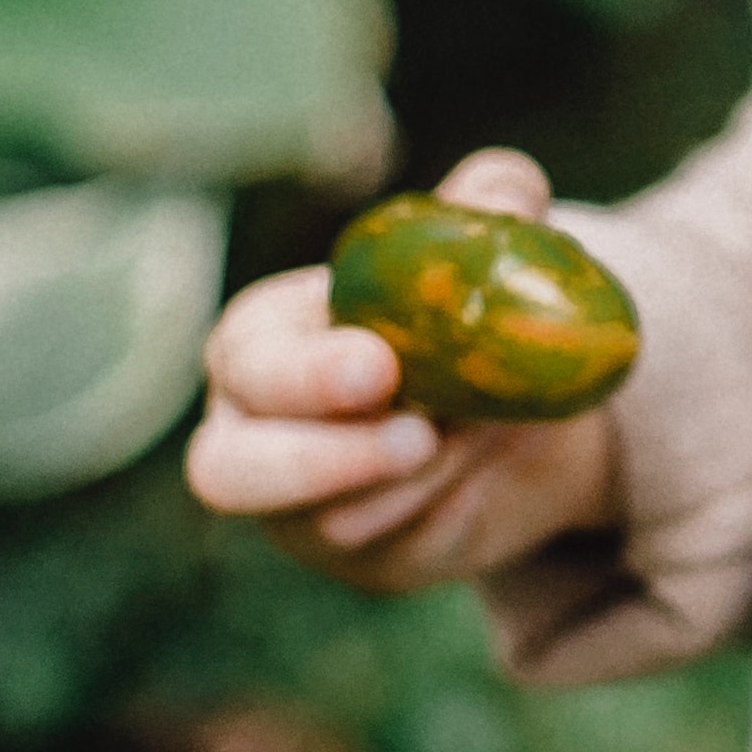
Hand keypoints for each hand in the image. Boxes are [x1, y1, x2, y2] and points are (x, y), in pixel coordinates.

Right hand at [186, 149, 621, 590]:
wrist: (522, 414)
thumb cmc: (464, 315)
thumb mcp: (482, 255)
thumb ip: (492, 206)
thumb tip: (508, 190)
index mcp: (263, 340)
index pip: (249, 360)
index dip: (307, 372)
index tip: (380, 366)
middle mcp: (253, 432)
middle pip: (230, 470)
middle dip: (326, 459)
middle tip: (419, 436)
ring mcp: (295, 509)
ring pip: (326, 521)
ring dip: (418, 482)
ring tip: (484, 433)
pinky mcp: (355, 561)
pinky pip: (390, 556)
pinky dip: (449, 518)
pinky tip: (486, 476)